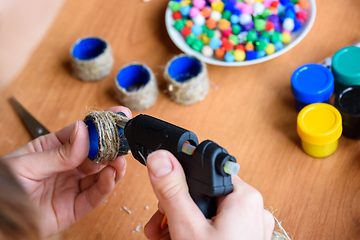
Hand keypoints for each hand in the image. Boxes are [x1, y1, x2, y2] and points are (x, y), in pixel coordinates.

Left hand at [0, 106, 130, 237]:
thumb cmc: (3, 188)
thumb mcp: (26, 164)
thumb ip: (58, 152)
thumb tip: (83, 131)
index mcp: (53, 149)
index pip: (81, 134)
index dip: (99, 125)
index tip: (116, 116)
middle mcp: (67, 167)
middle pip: (95, 154)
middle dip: (111, 146)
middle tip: (123, 140)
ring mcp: (72, 187)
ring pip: (100, 174)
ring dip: (113, 166)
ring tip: (119, 160)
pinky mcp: (75, 208)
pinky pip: (95, 196)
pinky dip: (106, 185)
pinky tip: (111, 175)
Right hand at [144, 150, 274, 239]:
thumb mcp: (187, 228)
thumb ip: (173, 191)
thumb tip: (162, 159)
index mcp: (244, 197)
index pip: (206, 172)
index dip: (181, 182)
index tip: (164, 195)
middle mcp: (250, 208)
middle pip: (202, 193)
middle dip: (174, 209)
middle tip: (160, 226)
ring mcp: (248, 226)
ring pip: (206, 211)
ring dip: (180, 223)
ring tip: (164, 238)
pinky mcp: (242, 238)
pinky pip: (215, 227)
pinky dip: (195, 232)